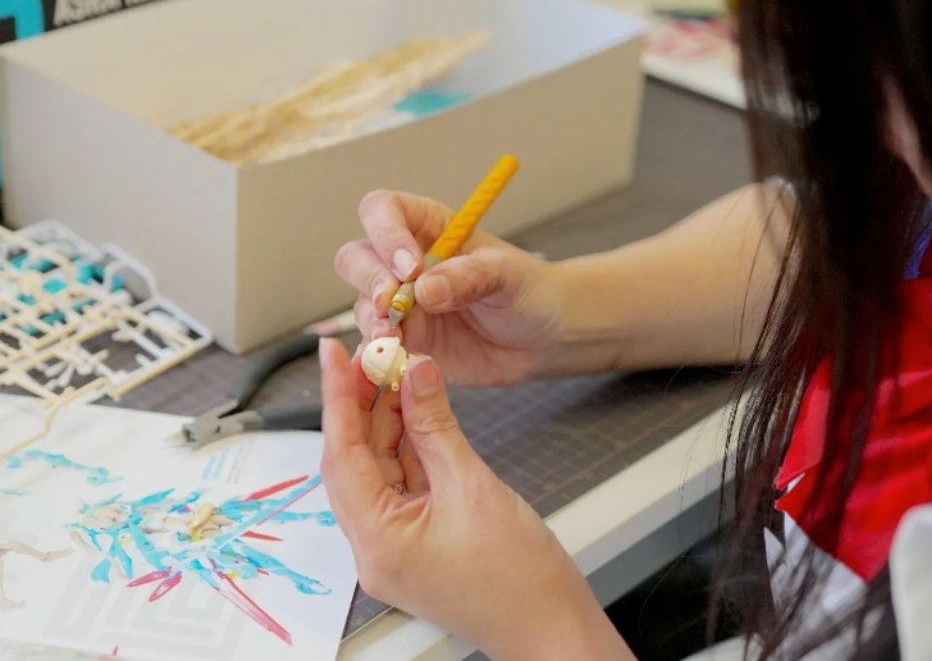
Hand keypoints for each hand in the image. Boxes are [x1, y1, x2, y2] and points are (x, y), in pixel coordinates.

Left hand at [318, 339, 632, 659]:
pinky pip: (400, 485)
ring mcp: (394, 548)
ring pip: (378, 470)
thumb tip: (415, 374)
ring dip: (385, 422)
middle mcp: (375, 549)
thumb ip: (436, 425)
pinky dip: (407, 447)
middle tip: (370, 354)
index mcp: (378, 542)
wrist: (551, 628)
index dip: (337, 397)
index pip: (342, 455)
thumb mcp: (474, 486)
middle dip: (361, 404)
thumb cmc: (521, 579)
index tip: (333, 352)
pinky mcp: (415, 543)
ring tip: (394, 372)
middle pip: (355, 462)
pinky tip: (414, 410)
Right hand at [335, 190, 565, 384]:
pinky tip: (397, 359)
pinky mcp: (406, 340)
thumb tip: (424, 289)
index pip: (383, 211)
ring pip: (363, 304)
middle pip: (357, 257)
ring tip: (396, 338)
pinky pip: (377, 344)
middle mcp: (405, 263)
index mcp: (429, 227)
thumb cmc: (529, 291)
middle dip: (369, 280)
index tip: (410, 266)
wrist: (544, 338)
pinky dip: (381, 351)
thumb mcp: (509, 275)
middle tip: (391, 304)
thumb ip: (470, 277)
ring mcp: (402, 304)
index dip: (386, 233)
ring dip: (374, 321)